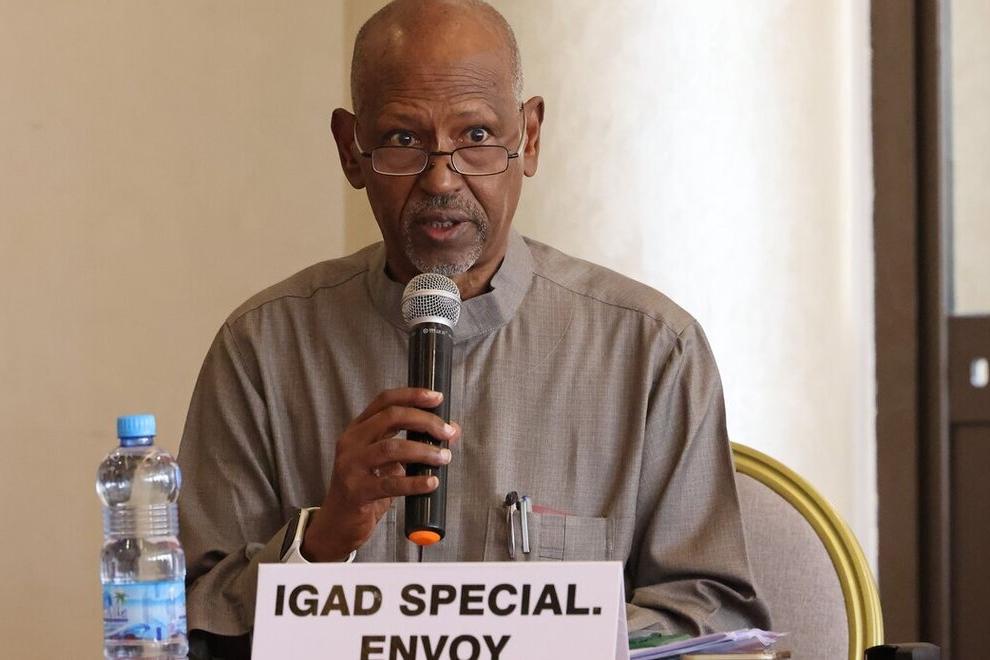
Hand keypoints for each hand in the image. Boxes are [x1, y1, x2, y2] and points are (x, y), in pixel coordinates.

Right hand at [301, 387, 459, 560]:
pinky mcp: (356, 491)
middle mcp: (351, 442)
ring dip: (424, 450)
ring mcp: (351, 466)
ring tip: (443, 457)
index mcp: (358, 430)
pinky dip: (415, 482)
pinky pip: (391, 483)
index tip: (437, 398)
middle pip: (391, 417)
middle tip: (447, 432)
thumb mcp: (387, 462)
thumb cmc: (365, 489)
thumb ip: (414, 444)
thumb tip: (452, 430)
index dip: (412, 395)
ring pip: (392, 448)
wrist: (337, 524)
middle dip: (424, 421)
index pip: (385, 400)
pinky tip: (431, 482)